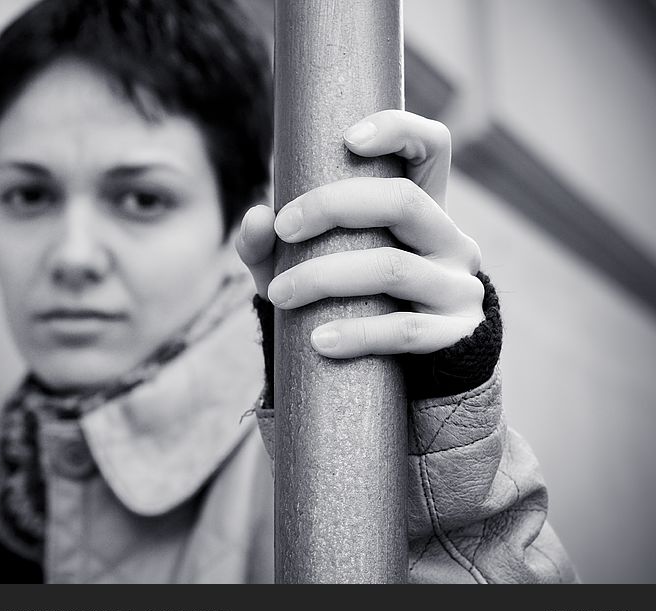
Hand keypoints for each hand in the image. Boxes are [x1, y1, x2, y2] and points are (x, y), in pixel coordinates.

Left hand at [235, 110, 484, 358]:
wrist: (396, 375)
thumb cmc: (349, 304)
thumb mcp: (307, 267)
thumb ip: (273, 245)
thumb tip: (257, 217)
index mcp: (422, 210)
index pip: (432, 147)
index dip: (399, 130)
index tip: (347, 139)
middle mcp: (451, 240)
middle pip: (402, 201)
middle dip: (333, 206)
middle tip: (283, 228)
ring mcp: (459, 287)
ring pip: (393, 268)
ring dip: (325, 277)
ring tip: (279, 294)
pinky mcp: (456, 335)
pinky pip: (404, 330)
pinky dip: (357, 333)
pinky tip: (319, 341)